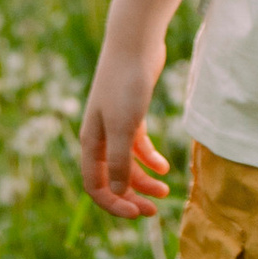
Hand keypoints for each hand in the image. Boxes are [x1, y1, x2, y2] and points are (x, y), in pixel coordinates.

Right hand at [80, 49, 171, 217]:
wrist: (135, 44)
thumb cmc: (126, 84)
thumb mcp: (124, 127)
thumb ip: (121, 161)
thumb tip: (118, 192)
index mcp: (91, 142)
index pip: (95, 186)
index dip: (114, 204)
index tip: (139, 214)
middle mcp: (100, 137)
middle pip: (112, 178)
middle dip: (132, 196)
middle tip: (155, 210)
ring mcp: (116, 126)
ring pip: (127, 164)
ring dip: (144, 180)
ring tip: (166, 190)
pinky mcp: (132, 114)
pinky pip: (138, 146)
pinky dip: (150, 159)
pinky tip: (164, 167)